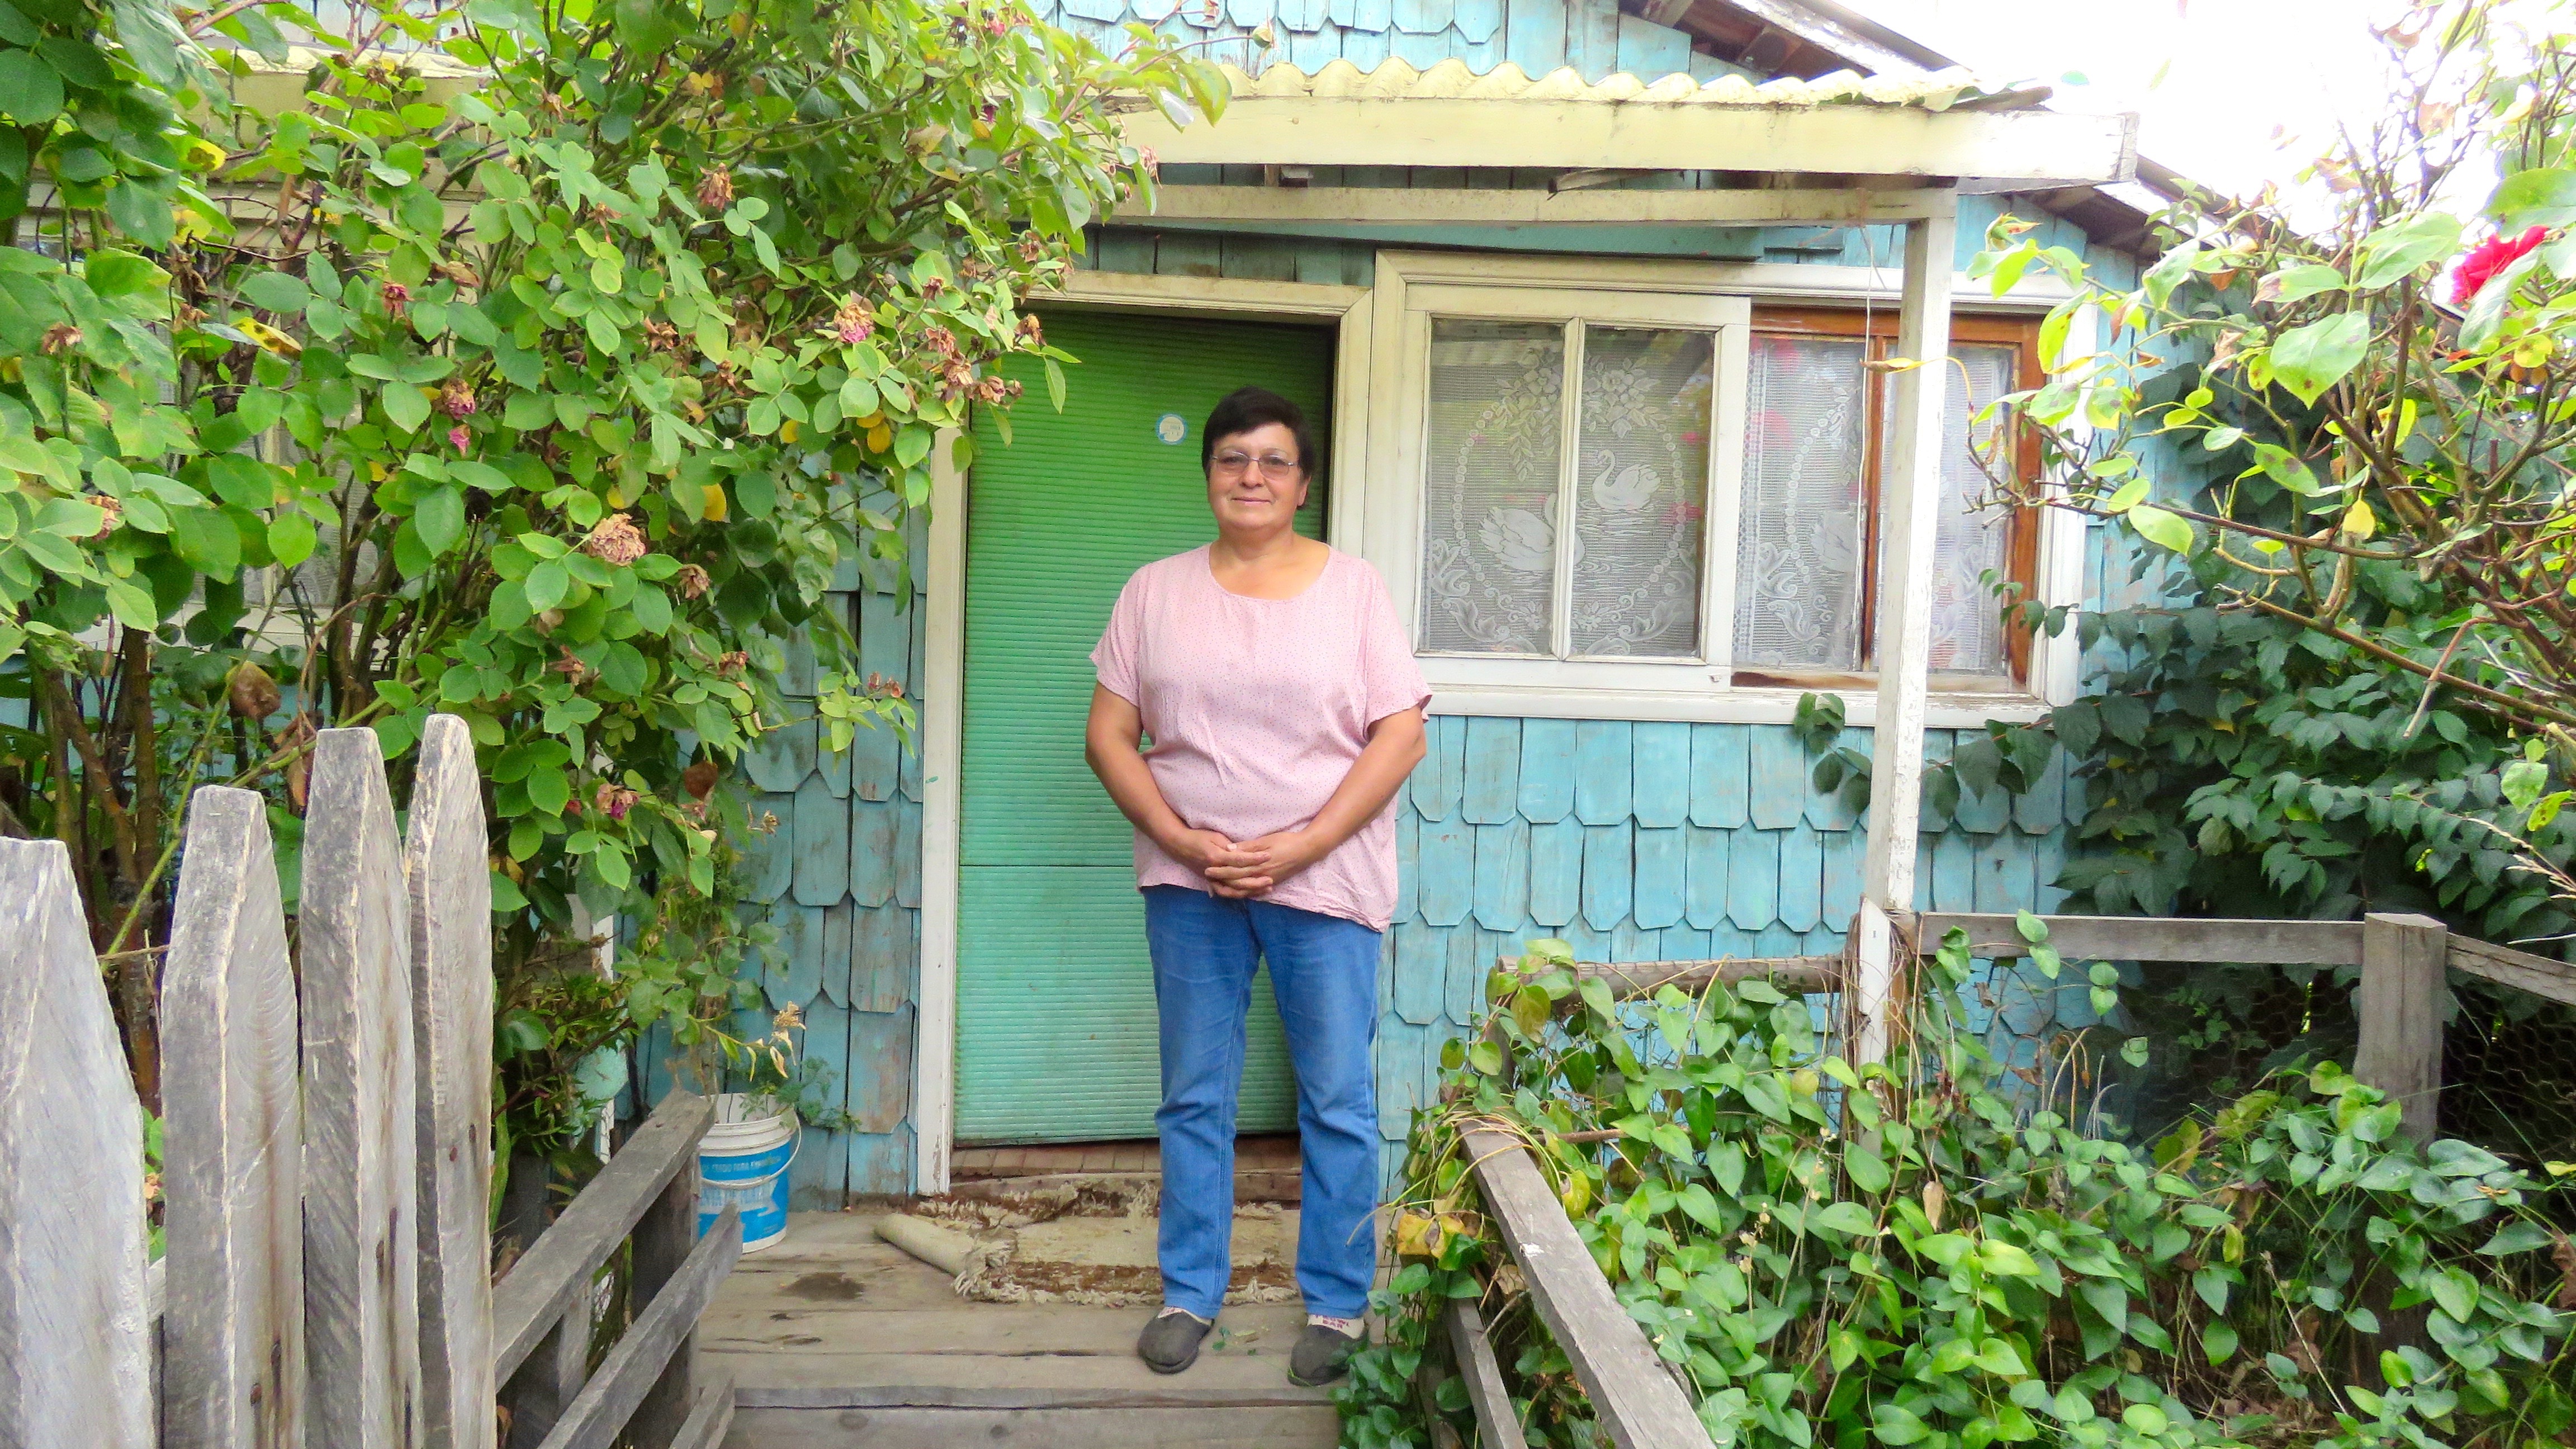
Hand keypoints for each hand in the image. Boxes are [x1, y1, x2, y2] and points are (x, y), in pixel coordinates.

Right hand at [1157, 828, 1267, 896]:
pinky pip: (1227, 892)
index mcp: (1216, 857)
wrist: (1179, 845)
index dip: (1254, 858)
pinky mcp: (1211, 882)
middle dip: (1256, 880)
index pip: (1239, 859)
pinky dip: (1239, 894)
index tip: (1268, 855)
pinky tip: (1252, 894)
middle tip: (1271, 879)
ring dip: (1251, 890)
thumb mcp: (1214, 837)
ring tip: (1266, 888)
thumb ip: (1228, 845)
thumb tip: (1243, 851)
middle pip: (1238, 879)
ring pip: (1234, 889)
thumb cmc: (1197, 837)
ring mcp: (1212, 878)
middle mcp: (1214, 870)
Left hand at [1202, 829, 1329, 897]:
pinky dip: (1244, 893)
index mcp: (1258, 865)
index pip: (1235, 870)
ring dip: (1231, 889)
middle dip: (1221, 880)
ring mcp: (1268, 881)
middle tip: (1208, 878)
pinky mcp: (1273, 883)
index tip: (1207, 868)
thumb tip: (1229, 850)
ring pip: (1245, 890)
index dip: (1220, 870)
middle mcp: (1262, 876)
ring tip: (1218, 886)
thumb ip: (1248, 847)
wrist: (1307, 850)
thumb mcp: (1266, 840)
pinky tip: (1237, 891)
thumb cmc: (1287, 841)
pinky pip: (1255, 892)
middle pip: (1237, 881)